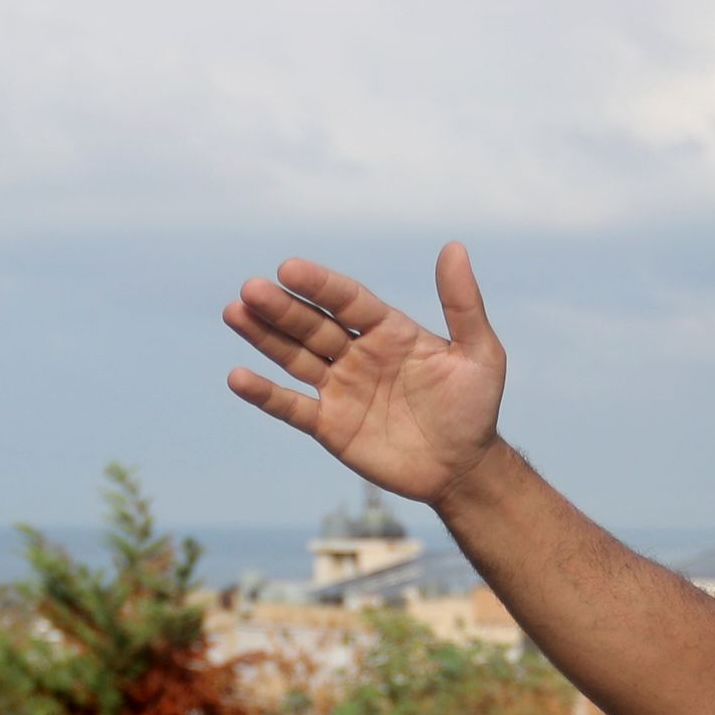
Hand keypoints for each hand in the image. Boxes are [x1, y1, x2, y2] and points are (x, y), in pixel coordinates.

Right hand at [224, 246, 506, 507]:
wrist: (464, 468)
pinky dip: (265, 394)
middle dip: (282, 308)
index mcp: (389, 330)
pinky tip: (238, 377)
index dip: (320, 285)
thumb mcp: (479, 353)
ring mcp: (341, 389)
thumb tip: (453, 246)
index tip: (289, 268)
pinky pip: (292, 407)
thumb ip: (462, 304)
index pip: (348, 300)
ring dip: (264, 337)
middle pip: (313, 325)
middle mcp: (358, 354)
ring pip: (295, 357)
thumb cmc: (475, 407)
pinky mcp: (330, 426)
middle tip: (250, 289)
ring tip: (234, 312)